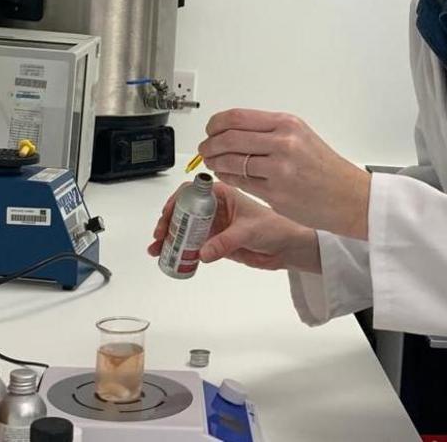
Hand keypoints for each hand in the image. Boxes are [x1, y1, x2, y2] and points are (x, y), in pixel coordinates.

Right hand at [147, 179, 320, 272]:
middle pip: (183, 209)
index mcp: (223, 194)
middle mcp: (215, 207)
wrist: (287, 248)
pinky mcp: (215, 241)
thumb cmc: (276, 228)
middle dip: (168, 221)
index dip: (177, 201)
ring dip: (170, 236)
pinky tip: (170, 256)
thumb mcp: (249, 231)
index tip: (168, 214)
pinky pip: (192, 244)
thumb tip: (204, 251)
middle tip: (161, 234)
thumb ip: (225, 242)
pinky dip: (179, 249)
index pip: (192, 191)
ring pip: (184, 227)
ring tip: (159, 248)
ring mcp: (214, 225)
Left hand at [198, 109, 370, 238]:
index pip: (237, 117)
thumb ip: (269, 131)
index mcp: (287, 124)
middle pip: (229, 138)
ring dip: (215, 162)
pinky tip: (226, 174)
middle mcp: (283, 143)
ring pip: (231, 161)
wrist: (348, 196)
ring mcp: (278, 169)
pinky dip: (227, 177)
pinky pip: (240, 182)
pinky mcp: (275, 193)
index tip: (211, 129)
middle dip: (210, 144)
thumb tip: (233, 130)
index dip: (216, 124)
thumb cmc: (326, 169)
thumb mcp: (301, 136)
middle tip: (206, 148)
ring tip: (213, 163)